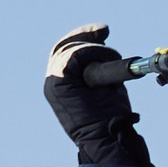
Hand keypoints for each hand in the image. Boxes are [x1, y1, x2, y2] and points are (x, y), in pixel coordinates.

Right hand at [43, 24, 147, 165]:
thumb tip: (106, 50)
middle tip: (105, 29)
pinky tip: (106, 59)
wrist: (108, 137)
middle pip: (63, 47)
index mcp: (62, 85)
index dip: (83, 39)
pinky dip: (92, 52)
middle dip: (85, 34)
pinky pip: (74, 54)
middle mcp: (53, 82)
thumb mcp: (106, 86)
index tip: (103, 31)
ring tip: (113, 59)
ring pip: (70, 49)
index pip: (66, 54)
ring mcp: (53, 82)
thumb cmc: (111, 118)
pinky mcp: (58, 82)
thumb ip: (101, 69)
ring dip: (96, 49)